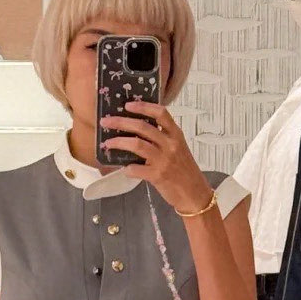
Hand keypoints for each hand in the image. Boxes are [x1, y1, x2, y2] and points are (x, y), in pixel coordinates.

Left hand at [100, 100, 213, 215]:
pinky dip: (127, 168)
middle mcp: (170, 145)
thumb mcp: (178, 149)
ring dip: (118, 142)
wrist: (194, 194)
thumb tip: (137, 132)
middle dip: (121, 122)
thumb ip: (163, 138)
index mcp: (176, 135)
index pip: (161, 113)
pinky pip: (136, 168)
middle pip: (142, 126)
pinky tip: (124, 168)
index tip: (128, 105)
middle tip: (106, 121)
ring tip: (108, 143)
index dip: (143, 107)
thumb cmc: (185, 171)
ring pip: (136, 144)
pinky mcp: (157, 175)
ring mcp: (164, 160)